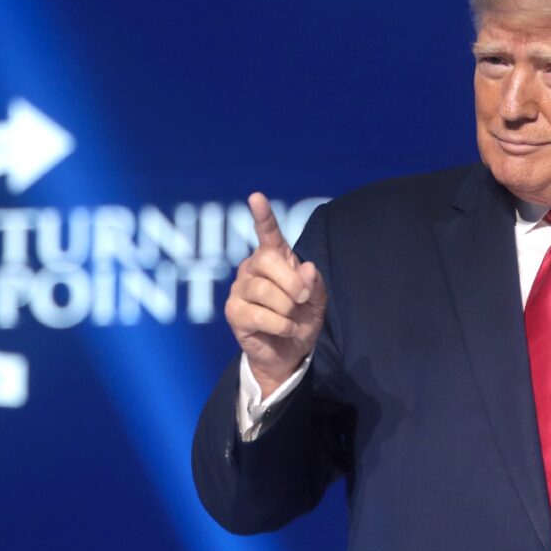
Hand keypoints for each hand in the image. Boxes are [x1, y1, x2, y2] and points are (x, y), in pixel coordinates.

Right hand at [224, 193, 326, 397]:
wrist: (290, 352)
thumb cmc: (302, 319)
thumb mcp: (317, 300)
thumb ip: (314, 283)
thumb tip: (307, 267)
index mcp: (274, 259)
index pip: (267, 233)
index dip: (263, 216)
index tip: (257, 197)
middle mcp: (252, 268)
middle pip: (267, 261)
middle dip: (292, 282)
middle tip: (303, 298)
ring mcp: (240, 289)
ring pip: (265, 290)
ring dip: (287, 308)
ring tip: (293, 318)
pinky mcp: (234, 312)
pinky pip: (259, 314)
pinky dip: (280, 324)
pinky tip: (285, 329)